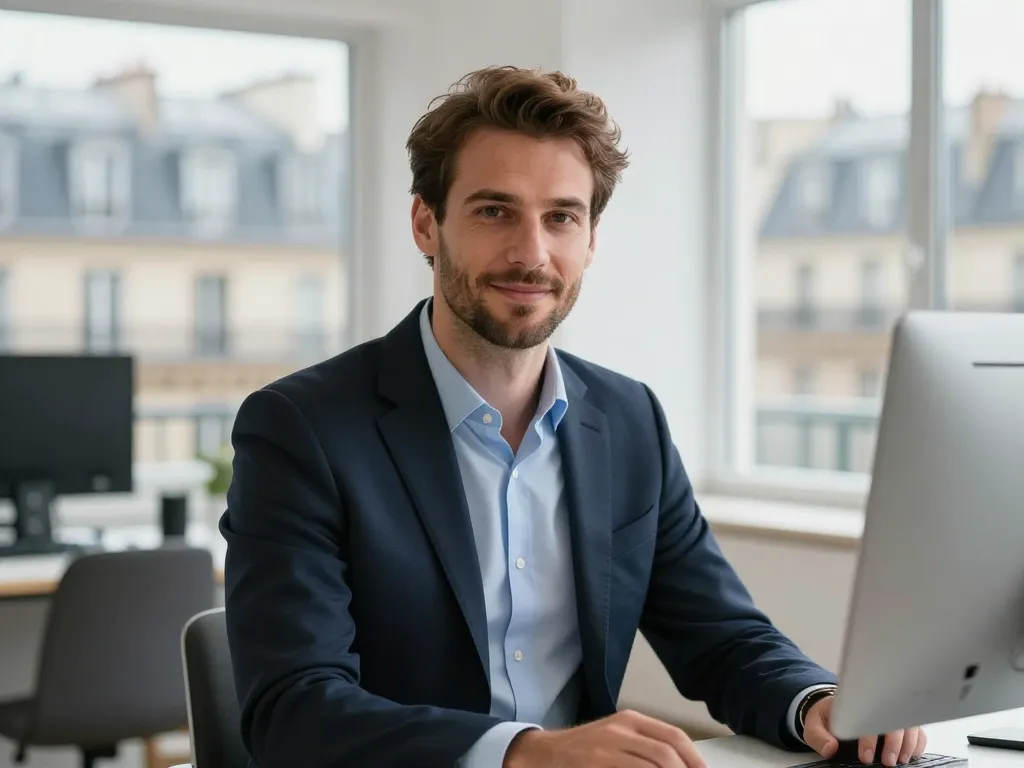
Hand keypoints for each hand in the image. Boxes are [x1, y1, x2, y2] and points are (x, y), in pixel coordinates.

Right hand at [503, 709, 706, 767]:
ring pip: (654, 764)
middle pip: (667, 752)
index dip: (694, 758)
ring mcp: (607, 747)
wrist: (544, 754)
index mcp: (630, 720)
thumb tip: (680, 763)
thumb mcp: (615, 738)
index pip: (673, 735)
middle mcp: (621, 729)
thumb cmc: (584, 750)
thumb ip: (644, 747)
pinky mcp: (596, 763)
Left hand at [802, 695, 926, 765]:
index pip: (866, 716)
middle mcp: (876, 705)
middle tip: (888, 761)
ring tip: (901, 760)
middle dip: (893, 743)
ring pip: (908, 723)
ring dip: (908, 743)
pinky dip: (917, 741)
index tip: (866, 756)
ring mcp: (889, 712)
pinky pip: (916, 729)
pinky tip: (912, 754)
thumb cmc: (828, 716)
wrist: (833, 708)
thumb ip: (819, 736)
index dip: (868, 738)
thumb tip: (830, 748)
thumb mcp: (814, 724)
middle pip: (893, 719)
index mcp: (855, 703)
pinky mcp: (899, 721)